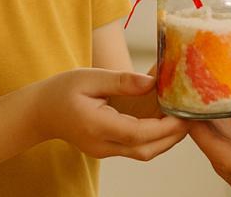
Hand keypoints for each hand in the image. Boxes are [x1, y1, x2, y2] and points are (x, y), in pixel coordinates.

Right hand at [34, 68, 186, 160]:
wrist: (39, 112)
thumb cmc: (61, 91)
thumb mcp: (89, 77)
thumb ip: (121, 80)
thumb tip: (151, 82)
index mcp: (96, 126)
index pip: (137, 133)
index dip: (164, 127)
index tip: (184, 114)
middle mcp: (102, 144)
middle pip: (145, 150)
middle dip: (172, 136)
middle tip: (191, 116)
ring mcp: (104, 150)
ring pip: (143, 152)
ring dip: (166, 139)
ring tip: (183, 117)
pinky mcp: (106, 149)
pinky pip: (136, 147)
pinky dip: (153, 137)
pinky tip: (164, 120)